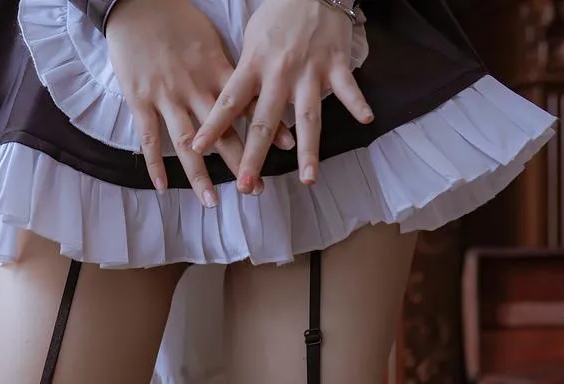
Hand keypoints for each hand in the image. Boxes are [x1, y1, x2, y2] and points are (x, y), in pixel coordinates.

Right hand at [106, 0, 293, 204]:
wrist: (137, 3)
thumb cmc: (175, 18)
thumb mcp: (210, 39)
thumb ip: (226, 67)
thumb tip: (250, 86)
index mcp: (216, 71)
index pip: (247, 105)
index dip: (268, 127)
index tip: (289, 148)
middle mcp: (194, 88)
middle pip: (222, 133)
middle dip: (240, 162)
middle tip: (256, 189)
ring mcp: (166, 96)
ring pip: (187, 143)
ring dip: (201, 175)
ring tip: (213, 201)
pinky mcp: (140, 99)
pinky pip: (149, 138)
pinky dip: (155, 164)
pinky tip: (163, 187)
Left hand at [192, 0, 373, 192]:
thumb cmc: (277, 16)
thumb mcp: (251, 42)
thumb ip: (244, 77)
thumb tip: (230, 112)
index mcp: (253, 66)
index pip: (228, 101)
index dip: (212, 126)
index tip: (197, 149)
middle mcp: (279, 73)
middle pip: (264, 122)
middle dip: (254, 157)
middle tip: (246, 186)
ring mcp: (310, 71)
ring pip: (308, 117)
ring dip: (308, 150)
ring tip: (307, 178)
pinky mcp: (337, 64)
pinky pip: (348, 88)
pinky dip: (357, 103)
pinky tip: (366, 120)